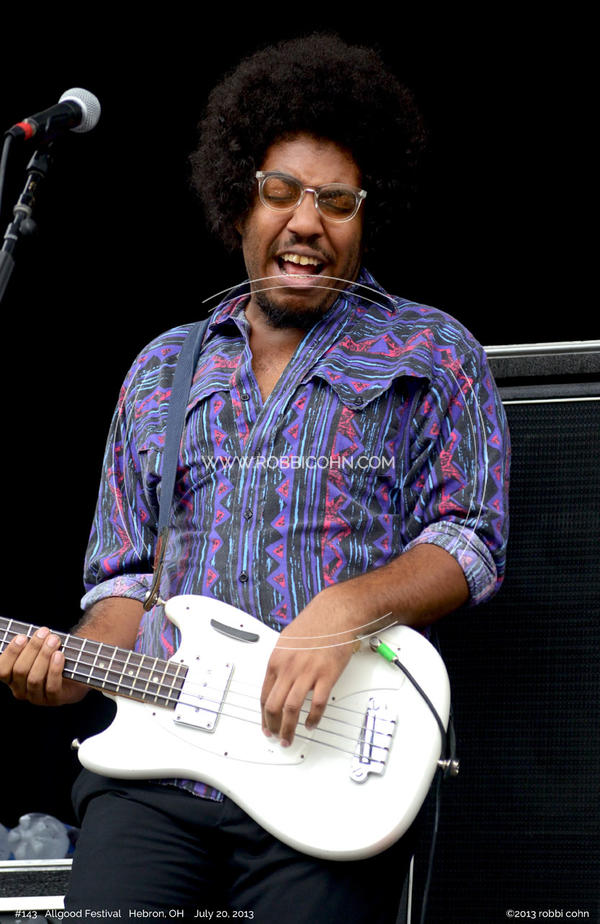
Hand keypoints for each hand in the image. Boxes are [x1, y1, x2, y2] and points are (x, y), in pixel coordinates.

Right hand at [0, 627, 87, 705]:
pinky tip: (59, 655)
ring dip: (44, 656)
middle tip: (44, 632)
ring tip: (54, 641)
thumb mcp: (38, 649)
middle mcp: (20, 689)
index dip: (10, 653)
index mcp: (11, 677)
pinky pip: (51, 687)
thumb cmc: (52, 656)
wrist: (76, 671)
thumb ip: (29, 642)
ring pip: (34, 679)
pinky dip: (55, 670)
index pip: (1, 669)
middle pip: (20, 670)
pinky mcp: (53, 700)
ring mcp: (36, 697)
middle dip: (33, 649)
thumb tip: (32, 632)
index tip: (22, 637)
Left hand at [260, 588, 356, 746]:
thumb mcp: (286, 640)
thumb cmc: (314, 623)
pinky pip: (317, 704)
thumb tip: (277, 681)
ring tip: (289, 738)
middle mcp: (289, 668)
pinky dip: (313, 718)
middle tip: (276, 737)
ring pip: (292, 709)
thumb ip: (280, 662)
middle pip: (274, 706)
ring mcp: (307, 672)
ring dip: (288, 728)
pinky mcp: (326, 675)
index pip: (264, 695)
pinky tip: (311, 724)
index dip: (263, 716)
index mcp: (276, 660)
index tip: (265, 726)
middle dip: (272, 727)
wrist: (336, 612)